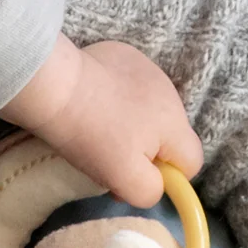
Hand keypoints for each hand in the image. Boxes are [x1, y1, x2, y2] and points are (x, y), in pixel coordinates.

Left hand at [0, 39, 202, 207]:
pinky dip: (116, 97)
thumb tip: (155, 187)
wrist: (55, 86)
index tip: (136, 178)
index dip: (170, 178)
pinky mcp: (125, 56)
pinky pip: (130, 86)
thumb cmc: (90, 135)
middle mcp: (170, 94)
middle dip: (146, 152)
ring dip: (132, 123)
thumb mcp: (123, 177)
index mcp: (176, 123)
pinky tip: (91, 100)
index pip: (193, 161)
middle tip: (109, 158)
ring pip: (150, 110)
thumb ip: (149, 190)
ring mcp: (148, 70)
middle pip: (170, 136)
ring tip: (98, 127)